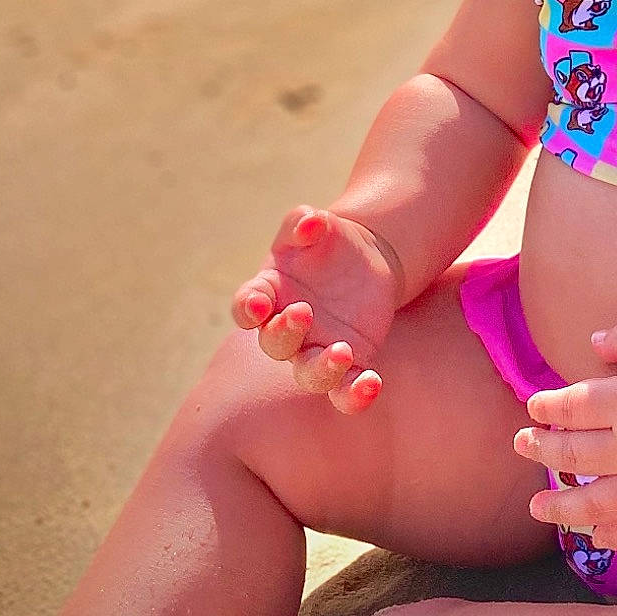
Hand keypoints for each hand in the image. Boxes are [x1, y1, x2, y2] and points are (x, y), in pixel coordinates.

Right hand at [231, 206, 402, 412]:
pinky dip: (354, 394)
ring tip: (342, 353)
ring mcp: (316, 349)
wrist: (368, 259)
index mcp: (268, 293)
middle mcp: (285, 329)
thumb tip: (310, 224)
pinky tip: (371, 385)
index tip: (258, 304)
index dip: (247, 308)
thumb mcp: (314, 225)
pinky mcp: (349, 362)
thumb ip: (304, 221)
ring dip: (321, 369)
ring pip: (309, 374)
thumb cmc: (328, 242)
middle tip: (303, 313)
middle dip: (285, 332)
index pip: (245, 307)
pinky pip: (345, 390)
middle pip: (275, 343)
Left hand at [512, 317, 616, 549]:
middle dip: (541, 451)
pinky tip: (598, 536)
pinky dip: (616, 536)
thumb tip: (592, 346)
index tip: (533, 407)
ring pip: (596, 504)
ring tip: (537, 509)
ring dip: (561, 507)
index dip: (547, 408)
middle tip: (521, 447)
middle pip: (574, 457)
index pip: (572, 408)